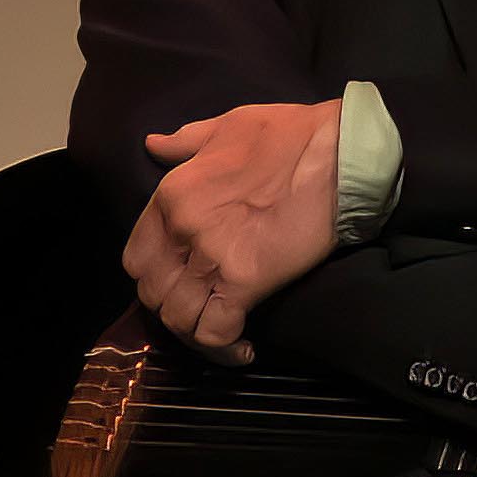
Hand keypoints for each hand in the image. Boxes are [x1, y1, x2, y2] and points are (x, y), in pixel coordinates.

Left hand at [125, 102, 342, 358]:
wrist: (339, 153)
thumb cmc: (289, 134)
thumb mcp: (226, 125)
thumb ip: (184, 142)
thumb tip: (154, 144)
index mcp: (170, 196)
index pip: (136, 259)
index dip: (155, 280)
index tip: (181, 283)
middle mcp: (181, 230)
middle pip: (153, 295)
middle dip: (175, 309)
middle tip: (204, 310)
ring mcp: (212, 257)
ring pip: (179, 319)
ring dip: (197, 334)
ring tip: (222, 333)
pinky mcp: (247, 281)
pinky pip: (215, 331)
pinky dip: (223, 350)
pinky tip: (242, 351)